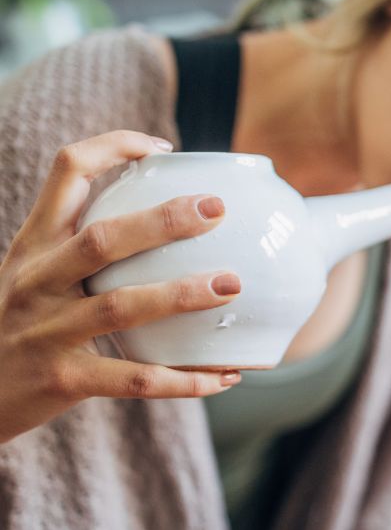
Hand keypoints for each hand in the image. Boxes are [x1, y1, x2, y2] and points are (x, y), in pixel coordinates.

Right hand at [0, 130, 244, 443]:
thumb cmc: (18, 329)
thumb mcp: (34, 277)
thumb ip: (83, 253)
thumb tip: (169, 225)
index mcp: (34, 245)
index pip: (66, 173)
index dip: (114, 149)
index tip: (163, 150)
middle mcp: (36, 281)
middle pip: (101, 239)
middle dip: (162, 221)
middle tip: (216, 208)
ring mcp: (46, 331)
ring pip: (120, 307)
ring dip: (181, 295)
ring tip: (231, 285)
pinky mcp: (63, 381)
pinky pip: (134, 379)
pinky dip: (184, 380)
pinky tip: (225, 377)